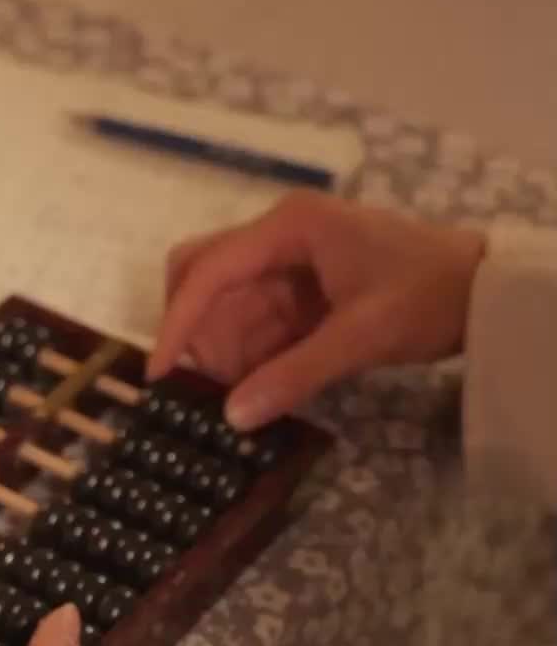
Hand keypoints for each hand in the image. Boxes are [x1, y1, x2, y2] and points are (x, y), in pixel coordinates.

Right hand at [148, 194, 485, 428]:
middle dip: (197, 333)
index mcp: (288, 227)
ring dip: (225, 352)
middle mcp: (280, 237)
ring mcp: (291, 264)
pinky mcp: (305, 291)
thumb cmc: (429, 295)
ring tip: (238, 398)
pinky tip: (257, 389)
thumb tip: (233, 417)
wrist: (487, 290)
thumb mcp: (363, 336)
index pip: (208, 270)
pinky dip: (251, 356)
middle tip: (204, 387)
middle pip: (204, 277)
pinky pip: (257, 322)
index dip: (177, 322)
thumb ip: (295, 375)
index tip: (159, 373)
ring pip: (228, 306)